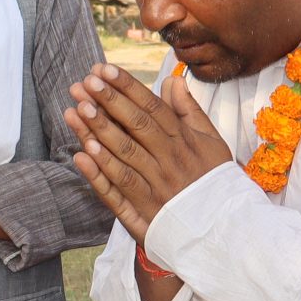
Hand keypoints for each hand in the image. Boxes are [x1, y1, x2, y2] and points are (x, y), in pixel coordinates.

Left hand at [64, 64, 231, 241]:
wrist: (222, 231)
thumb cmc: (213, 180)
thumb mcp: (211, 142)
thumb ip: (189, 111)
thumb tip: (173, 81)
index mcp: (183, 142)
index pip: (152, 108)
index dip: (127, 87)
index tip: (105, 69)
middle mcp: (168, 162)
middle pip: (136, 127)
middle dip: (109, 102)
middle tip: (85, 82)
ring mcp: (155, 187)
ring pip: (124, 156)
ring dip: (99, 132)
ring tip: (77, 110)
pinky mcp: (143, 213)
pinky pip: (119, 191)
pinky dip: (99, 174)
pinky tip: (81, 154)